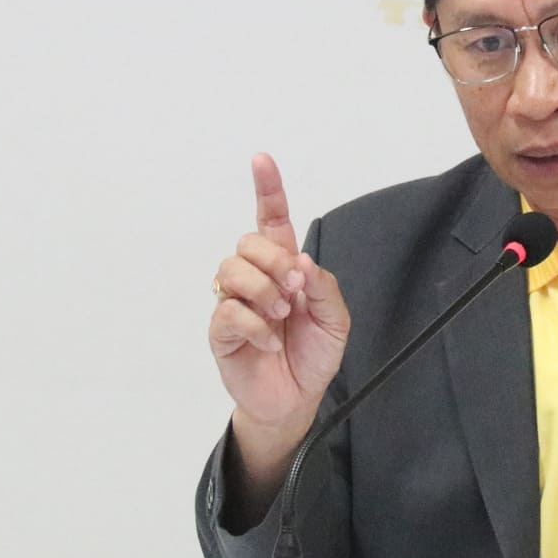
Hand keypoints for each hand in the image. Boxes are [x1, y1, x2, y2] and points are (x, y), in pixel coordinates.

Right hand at [209, 154, 350, 498]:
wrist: (297, 399)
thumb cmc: (313, 354)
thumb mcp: (336, 319)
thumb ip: (324, 286)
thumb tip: (301, 261)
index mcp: (284, 266)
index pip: (271, 219)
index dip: (267, 188)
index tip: (261, 159)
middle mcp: (255, 278)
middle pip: (249, 242)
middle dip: (276, 262)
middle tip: (296, 292)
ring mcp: (234, 302)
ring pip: (232, 270)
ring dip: (264, 291)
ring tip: (282, 317)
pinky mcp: (221, 330)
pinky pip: (228, 311)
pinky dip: (256, 326)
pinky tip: (270, 341)